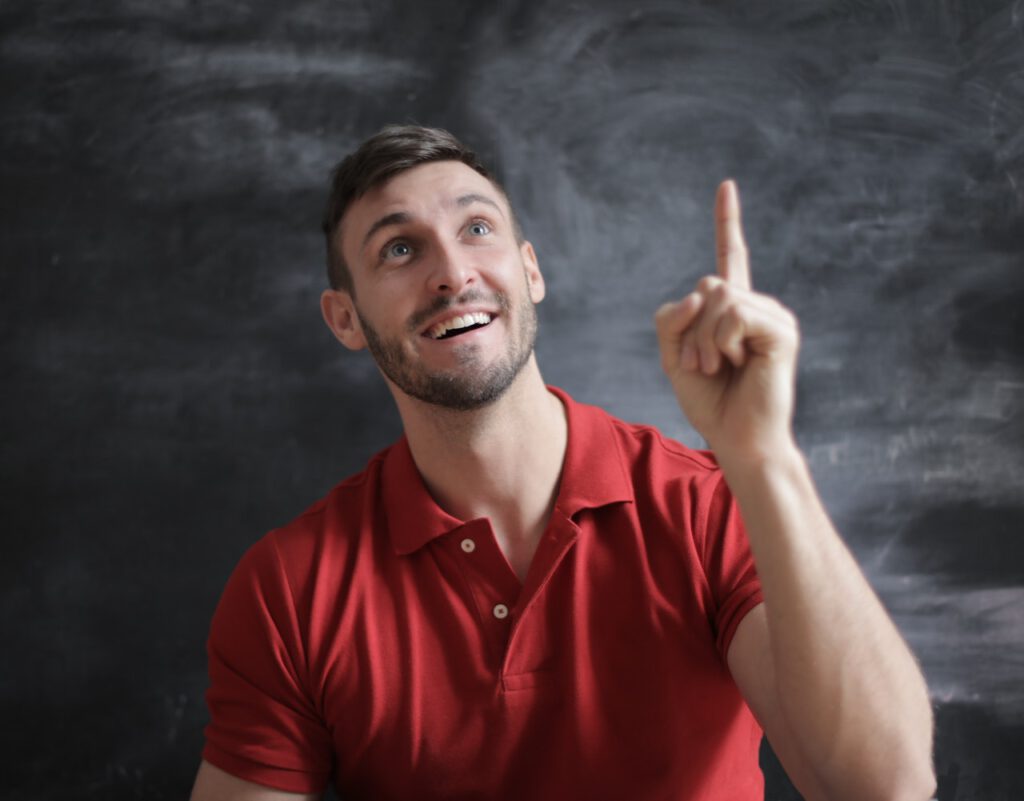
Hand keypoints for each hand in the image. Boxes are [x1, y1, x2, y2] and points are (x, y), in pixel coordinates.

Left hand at [654, 180, 799, 463]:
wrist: (737, 439)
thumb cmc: (709, 401)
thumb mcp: (674, 356)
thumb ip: (672, 318)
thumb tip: (700, 291)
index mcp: (733, 310)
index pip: (729, 257)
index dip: (727, 222)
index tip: (726, 185)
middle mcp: (756, 306)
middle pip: (706, 285)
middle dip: (690, 330)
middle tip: (703, 366)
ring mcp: (772, 316)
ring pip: (717, 298)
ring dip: (703, 340)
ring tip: (719, 368)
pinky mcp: (781, 330)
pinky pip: (733, 314)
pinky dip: (721, 342)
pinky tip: (738, 364)